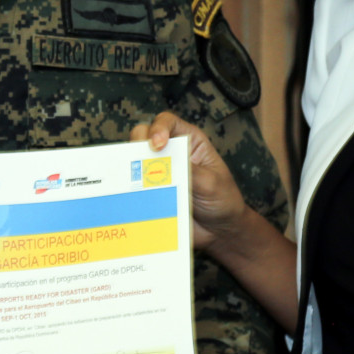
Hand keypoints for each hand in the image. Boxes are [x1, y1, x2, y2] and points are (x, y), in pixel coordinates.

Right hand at [130, 112, 246, 249]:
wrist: (219, 231)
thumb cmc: (223, 199)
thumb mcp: (210, 183)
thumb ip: (189, 172)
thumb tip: (163, 165)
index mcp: (189, 142)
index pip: (168, 122)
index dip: (158, 128)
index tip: (157, 144)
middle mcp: (170, 153)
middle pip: (143, 137)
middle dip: (138, 144)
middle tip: (138, 159)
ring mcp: (158, 173)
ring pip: (135, 161)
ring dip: (131, 168)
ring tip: (133, 180)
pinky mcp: (151, 192)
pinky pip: (135, 187)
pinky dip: (130, 190)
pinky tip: (132, 196)